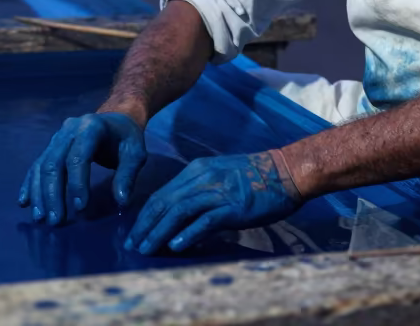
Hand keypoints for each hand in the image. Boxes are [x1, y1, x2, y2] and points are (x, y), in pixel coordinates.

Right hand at [18, 112, 145, 225]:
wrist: (115, 119)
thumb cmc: (126, 138)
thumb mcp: (135, 153)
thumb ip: (128, 175)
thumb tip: (121, 202)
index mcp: (91, 127)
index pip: (78, 157)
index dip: (77, 183)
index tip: (80, 209)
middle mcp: (68, 130)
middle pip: (54, 163)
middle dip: (53, 194)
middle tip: (56, 221)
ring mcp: (56, 138)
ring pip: (42, 166)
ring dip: (39, 194)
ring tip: (41, 219)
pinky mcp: (50, 147)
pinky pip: (36, 166)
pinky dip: (29, 185)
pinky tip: (25, 203)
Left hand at [124, 151, 301, 254]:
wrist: (286, 171)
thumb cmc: (255, 176)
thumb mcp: (220, 175)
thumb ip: (199, 190)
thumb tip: (177, 214)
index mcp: (198, 170)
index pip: (162, 194)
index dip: (145, 215)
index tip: (134, 232)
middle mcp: (203, 178)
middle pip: (165, 202)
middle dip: (145, 225)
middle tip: (133, 245)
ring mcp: (218, 192)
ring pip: (179, 212)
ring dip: (160, 232)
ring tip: (147, 248)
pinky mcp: (234, 206)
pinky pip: (205, 221)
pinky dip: (188, 233)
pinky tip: (176, 245)